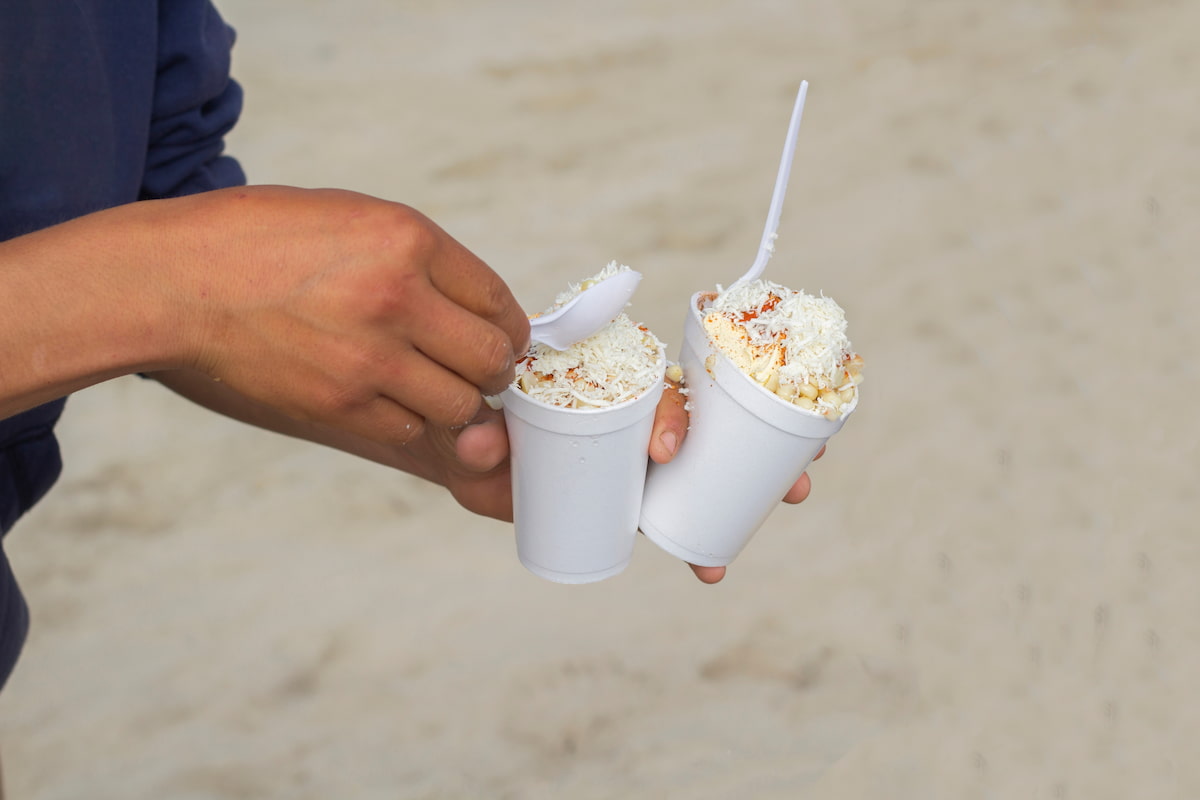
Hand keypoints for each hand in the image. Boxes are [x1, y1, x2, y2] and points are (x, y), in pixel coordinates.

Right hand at [161, 186, 529, 445]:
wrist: (178, 282)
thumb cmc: (264, 241)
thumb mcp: (355, 219)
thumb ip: (422, 260)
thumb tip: (479, 307)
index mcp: (408, 240)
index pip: (498, 301)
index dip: (506, 326)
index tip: (497, 335)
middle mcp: (397, 298)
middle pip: (492, 359)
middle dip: (491, 369)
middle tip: (470, 366)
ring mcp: (368, 357)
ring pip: (460, 404)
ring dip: (454, 400)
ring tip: (426, 383)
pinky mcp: (340, 402)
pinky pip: (408, 426)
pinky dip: (405, 417)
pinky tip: (380, 394)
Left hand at [426, 377, 823, 583]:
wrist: (468, 455)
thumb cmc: (476, 423)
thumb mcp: (479, 428)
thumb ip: (480, 433)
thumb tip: (478, 441)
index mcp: (601, 380)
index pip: (648, 386)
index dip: (670, 411)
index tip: (667, 451)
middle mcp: (631, 406)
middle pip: (703, 414)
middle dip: (752, 439)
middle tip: (787, 476)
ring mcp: (637, 449)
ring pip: (708, 454)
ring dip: (758, 472)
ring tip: (794, 495)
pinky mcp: (635, 488)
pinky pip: (684, 499)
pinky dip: (710, 525)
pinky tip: (721, 556)